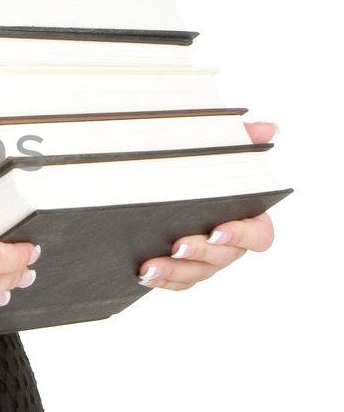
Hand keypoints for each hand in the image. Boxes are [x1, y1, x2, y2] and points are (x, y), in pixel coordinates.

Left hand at [137, 120, 278, 291]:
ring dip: (175, 271)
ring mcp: (207, 260)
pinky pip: (176, 282)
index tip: (218, 230)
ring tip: (150, 266)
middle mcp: (230, 244)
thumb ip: (244, 141)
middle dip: (200, 253)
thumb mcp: (220, 150)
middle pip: (224, 258)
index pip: (260, 235)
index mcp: (248, 217)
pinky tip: (142, 273)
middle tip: (178, 244)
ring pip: (197, 273)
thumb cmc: (201, 167)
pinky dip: (161, 279)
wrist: (165, 181)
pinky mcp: (182, 269)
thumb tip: (268, 129)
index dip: (241, 235)